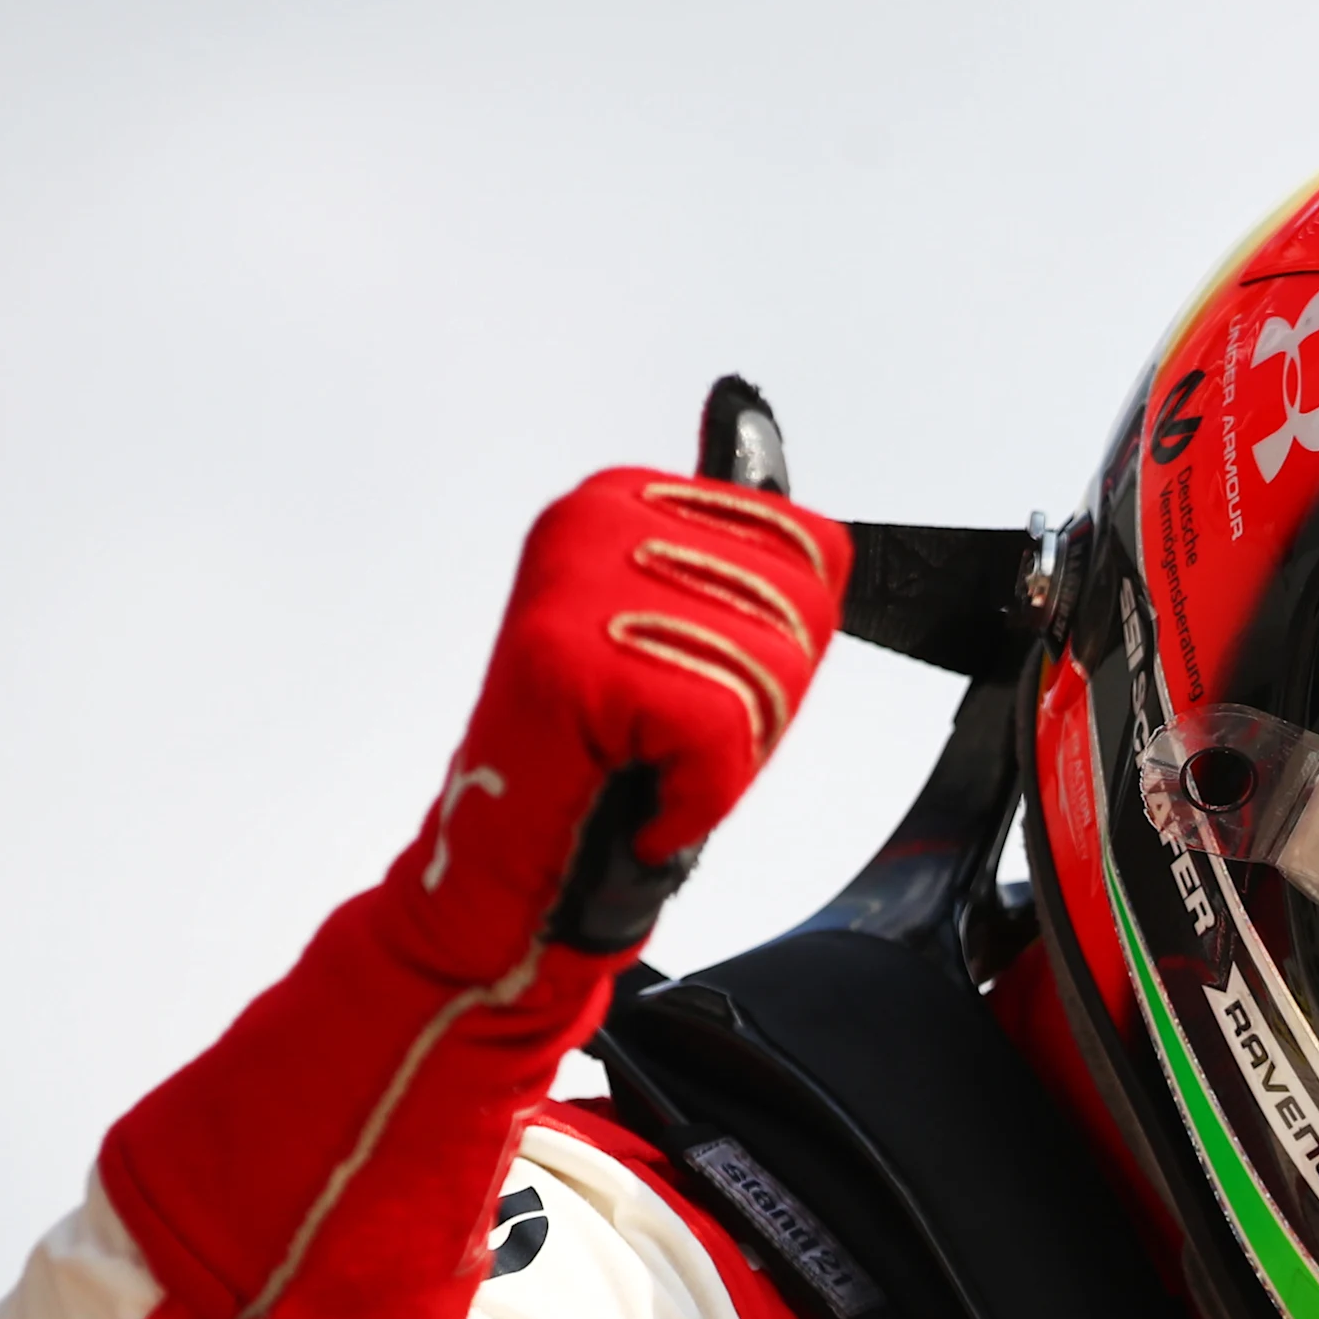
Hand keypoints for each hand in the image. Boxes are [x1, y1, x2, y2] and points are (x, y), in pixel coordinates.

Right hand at [381, 468, 851, 980]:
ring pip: (767, 672)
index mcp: (622, 499)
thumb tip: (769, 447)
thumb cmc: (603, 769)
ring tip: (645, 767)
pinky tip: (639, 801)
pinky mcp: (570, 661)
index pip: (812, 551)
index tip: (702, 689)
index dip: (787, 652)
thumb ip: (752, 559)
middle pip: (798, 614)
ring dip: (722, 760)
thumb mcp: (703, 642)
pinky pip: (719, 730)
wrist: (506, 871)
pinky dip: (697, 797)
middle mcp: (594, 520)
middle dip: (761, 710)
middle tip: (670, 743)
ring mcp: (575, 585)